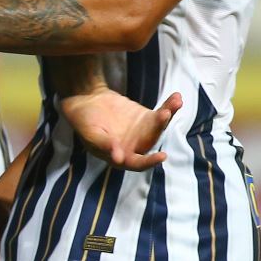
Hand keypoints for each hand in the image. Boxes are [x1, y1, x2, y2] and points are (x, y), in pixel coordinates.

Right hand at [59, 88, 183, 170]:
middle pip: (152, 140)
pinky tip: (176, 97)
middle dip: (160, 127)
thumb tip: (118, 158)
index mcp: (120, 157)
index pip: (138, 163)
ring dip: (169, 114)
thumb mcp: (90, 134)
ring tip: (176, 101)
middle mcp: (135, 147)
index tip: (162, 156)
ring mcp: (143, 132)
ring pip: (160, 127)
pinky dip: (169, 106)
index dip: (150, 161)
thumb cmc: (83, 121)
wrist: (85, 101)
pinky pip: (161, 114)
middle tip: (165, 113)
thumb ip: (103, 145)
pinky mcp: (146, 118)